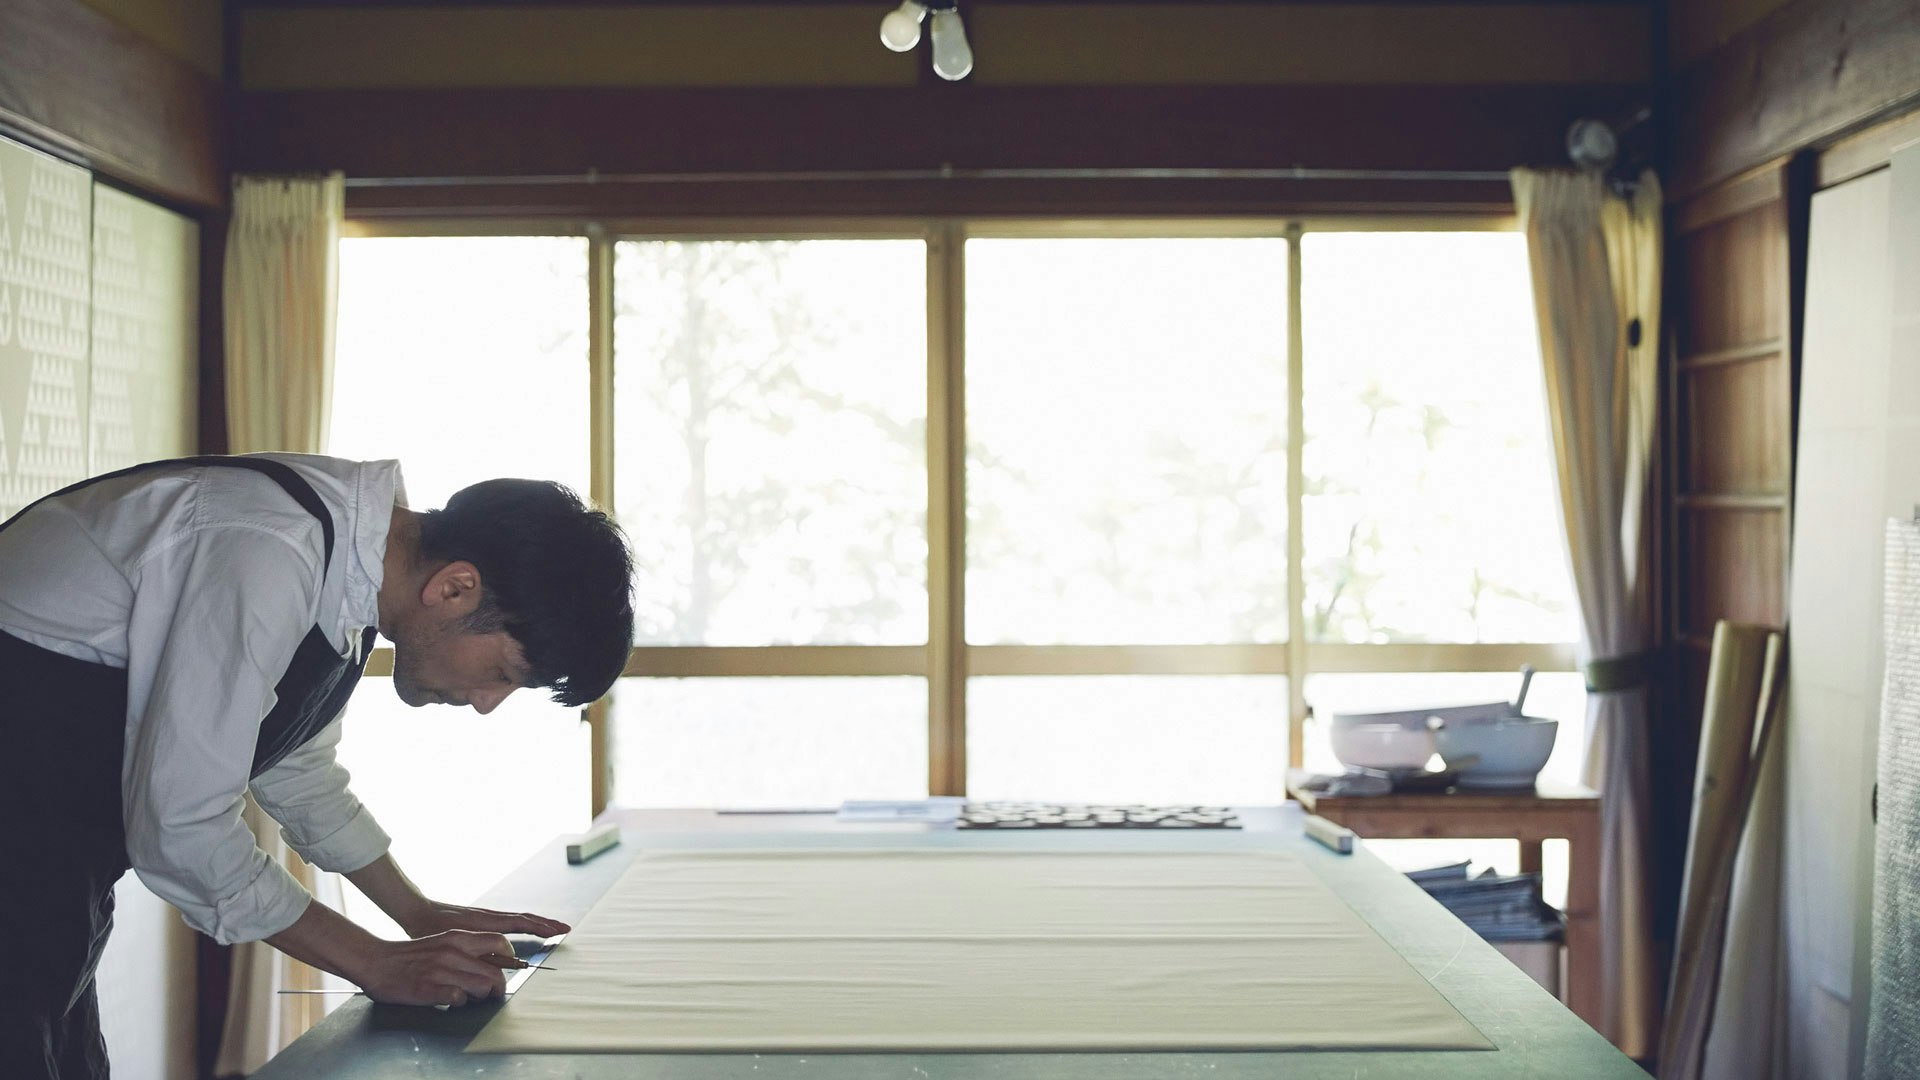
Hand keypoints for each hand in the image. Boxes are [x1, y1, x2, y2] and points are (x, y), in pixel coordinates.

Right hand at [352, 931, 523, 1007]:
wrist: (375, 961)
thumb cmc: (410, 955)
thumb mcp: (441, 942)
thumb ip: (464, 949)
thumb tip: (489, 963)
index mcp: (457, 938)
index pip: (499, 943)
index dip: (508, 959)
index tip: (504, 970)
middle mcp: (452, 952)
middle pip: (495, 973)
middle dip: (498, 988)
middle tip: (492, 994)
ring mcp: (440, 971)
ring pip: (481, 987)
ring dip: (480, 997)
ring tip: (470, 997)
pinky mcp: (428, 989)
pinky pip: (458, 999)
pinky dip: (459, 1003)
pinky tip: (451, 1001)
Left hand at [399, 901, 569, 940]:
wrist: (416, 910)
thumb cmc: (432, 928)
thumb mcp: (453, 944)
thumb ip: (479, 953)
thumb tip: (506, 961)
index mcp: (486, 921)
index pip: (521, 923)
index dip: (542, 927)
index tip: (559, 930)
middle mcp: (490, 916)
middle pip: (525, 918)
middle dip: (546, 923)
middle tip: (565, 928)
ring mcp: (486, 915)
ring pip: (518, 917)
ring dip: (536, 922)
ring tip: (551, 928)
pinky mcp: (481, 918)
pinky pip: (509, 920)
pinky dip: (523, 923)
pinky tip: (525, 928)